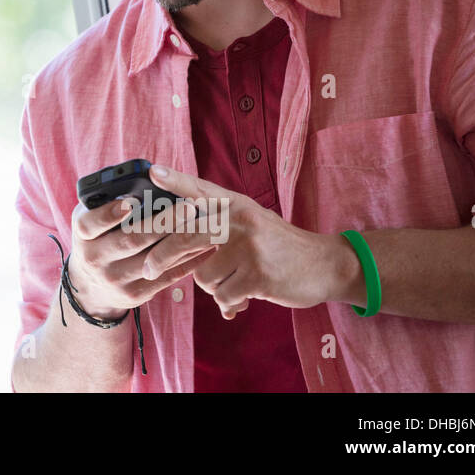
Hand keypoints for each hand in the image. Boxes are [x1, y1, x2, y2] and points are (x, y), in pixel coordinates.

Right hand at [66, 195, 220, 318]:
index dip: (109, 214)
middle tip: (189, 206)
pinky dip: (188, 260)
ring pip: (154, 259)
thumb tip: (137, 184)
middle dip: (163, 223)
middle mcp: (95, 259)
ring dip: (181, 240)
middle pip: (131, 240)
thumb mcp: (89, 221)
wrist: (91, 288)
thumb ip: (104, 204)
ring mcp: (116, 279)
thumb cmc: (95, 239)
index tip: (131, 202)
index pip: (90, 224)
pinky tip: (204, 245)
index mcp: (82, 235)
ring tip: (203, 223)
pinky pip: (166, 276)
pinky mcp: (135, 294)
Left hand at [139, 164, 344, 318]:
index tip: (152, 172)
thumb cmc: (279, 245)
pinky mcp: (258, 276)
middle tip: (149, 268)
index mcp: (236, 205)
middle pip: (185, 237)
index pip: (200, 190)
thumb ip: (217, 222)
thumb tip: (173, 237)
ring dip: (213, 286)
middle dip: (162, 256)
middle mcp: (240, 221)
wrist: (325, 265)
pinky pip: (223, 296)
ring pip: (203, 275)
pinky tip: (243, 299)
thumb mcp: (250, 221)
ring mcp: (249, 248)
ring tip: (232, 282)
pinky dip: (229, 303)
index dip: (175, 181)